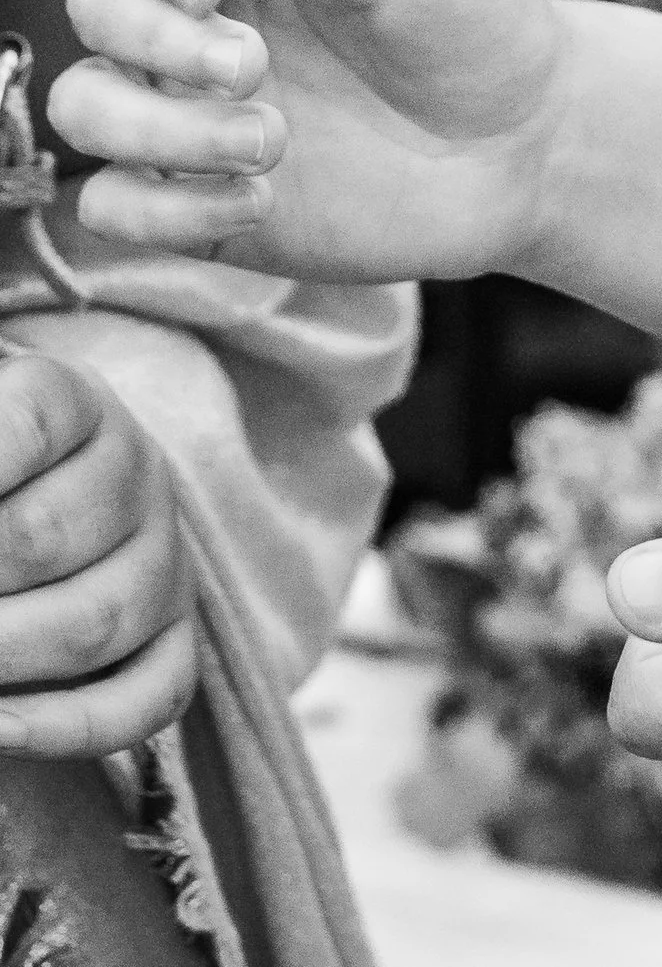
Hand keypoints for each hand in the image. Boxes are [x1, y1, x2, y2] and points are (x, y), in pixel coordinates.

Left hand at [0, 354, 194, 757]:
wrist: (40, 502)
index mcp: (75, 401)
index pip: (29, 421)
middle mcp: (136, 472)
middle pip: (46, 535)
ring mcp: (164, 558)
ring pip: (97, 621)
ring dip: (1, 657)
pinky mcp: (176, 638)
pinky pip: (152, 695)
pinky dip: (69, 727)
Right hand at [49, 0, 562, 283]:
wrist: (525, 141)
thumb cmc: (476, 10)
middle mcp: (198, 13)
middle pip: (95, 2)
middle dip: (157, 40)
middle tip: (254, 63)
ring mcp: (189, 107)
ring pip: (84, 106)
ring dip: (157, 130)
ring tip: (271, 141)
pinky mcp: (196, 198)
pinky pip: (112, 207)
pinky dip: (160, 210)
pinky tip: (259, 202)